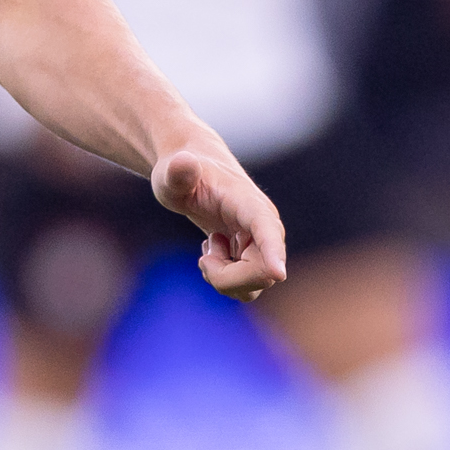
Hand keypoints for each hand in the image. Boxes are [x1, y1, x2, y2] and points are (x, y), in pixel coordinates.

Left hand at [153, 138, 286, 301]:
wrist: (190, 177)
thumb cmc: (181, 174)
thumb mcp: (171, 174)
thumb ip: (178, 172)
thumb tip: (184, 162)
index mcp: (250, 204)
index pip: (266, 228)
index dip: (273, 252)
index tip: (278, 274)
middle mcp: (266, 227)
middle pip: (262, 272)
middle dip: (225, 277)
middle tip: (204, 254)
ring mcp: (262, 244)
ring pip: (254, 286)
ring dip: (224, 279)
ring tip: (209, 249)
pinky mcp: (254, 257)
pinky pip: (246, 287)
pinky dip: (224, 280)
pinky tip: (213, 253)